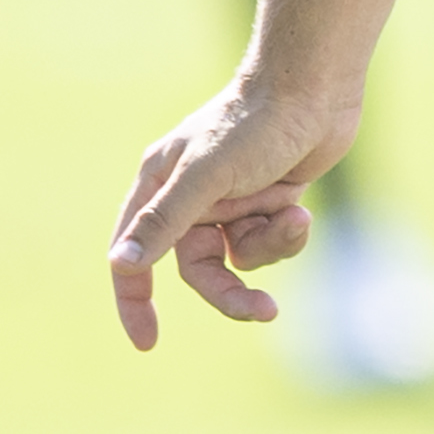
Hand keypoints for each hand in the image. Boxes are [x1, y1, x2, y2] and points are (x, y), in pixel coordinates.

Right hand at [108, 84, 355, 351]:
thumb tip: (120, 264)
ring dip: (269, 248)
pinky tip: (300, 211)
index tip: (147, 342)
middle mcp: (189, 198)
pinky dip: (286, 234)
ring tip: (294, 220)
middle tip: (262, 311)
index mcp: (158, 186)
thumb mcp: (204, 177)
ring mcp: (230, 203)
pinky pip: (269, 243)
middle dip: (231, 292)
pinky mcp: (267, 203)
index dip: (134, 300)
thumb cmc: (253, 125)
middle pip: (198, 270)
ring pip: (241, 259)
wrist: (313, 91)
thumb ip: (164, 222)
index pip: (132, 254)